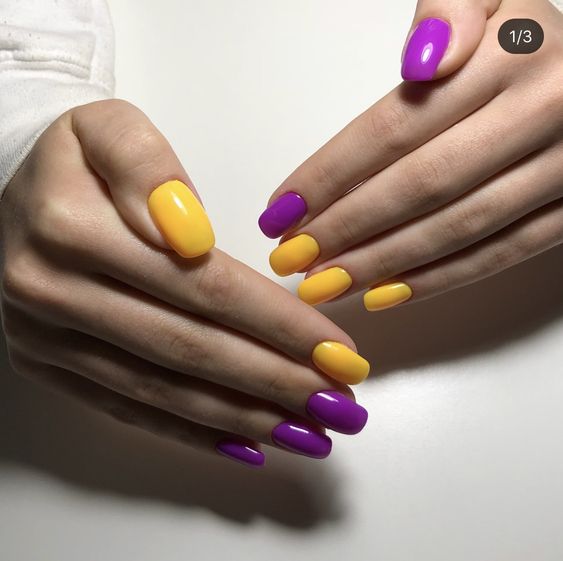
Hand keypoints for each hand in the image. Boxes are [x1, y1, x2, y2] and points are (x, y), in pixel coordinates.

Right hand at [0, 100, 369, 467]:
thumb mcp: (108, 129)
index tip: (339, 353)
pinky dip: (192, 432)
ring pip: (166, 391)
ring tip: (311, 433)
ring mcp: (47, 340)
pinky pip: (128, 408)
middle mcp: (55, 295)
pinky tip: (246, 444)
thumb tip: (189, 236)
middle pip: (192, 350)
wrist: (11, 188)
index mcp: (74, 231)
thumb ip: (147, 169)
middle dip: (276, 383)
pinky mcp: (49, 366)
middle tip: (341, 406)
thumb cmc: (76, 158)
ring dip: (245, 417)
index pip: (205, 288)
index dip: (279, 325)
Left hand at [259, 0, 562, 310]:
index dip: (331, 174)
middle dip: (346, 228)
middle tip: (292, 257)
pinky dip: (438, 278)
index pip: (397, 126)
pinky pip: (502, 253)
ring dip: (381, 263)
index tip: (282, 210)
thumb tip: (420, 59)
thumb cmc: (525, 44)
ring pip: (457, 228)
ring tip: (324, 283)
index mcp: (512, 55)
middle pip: (421, 185)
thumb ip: (451, 7)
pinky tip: (383, 292)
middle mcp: (544, 113)